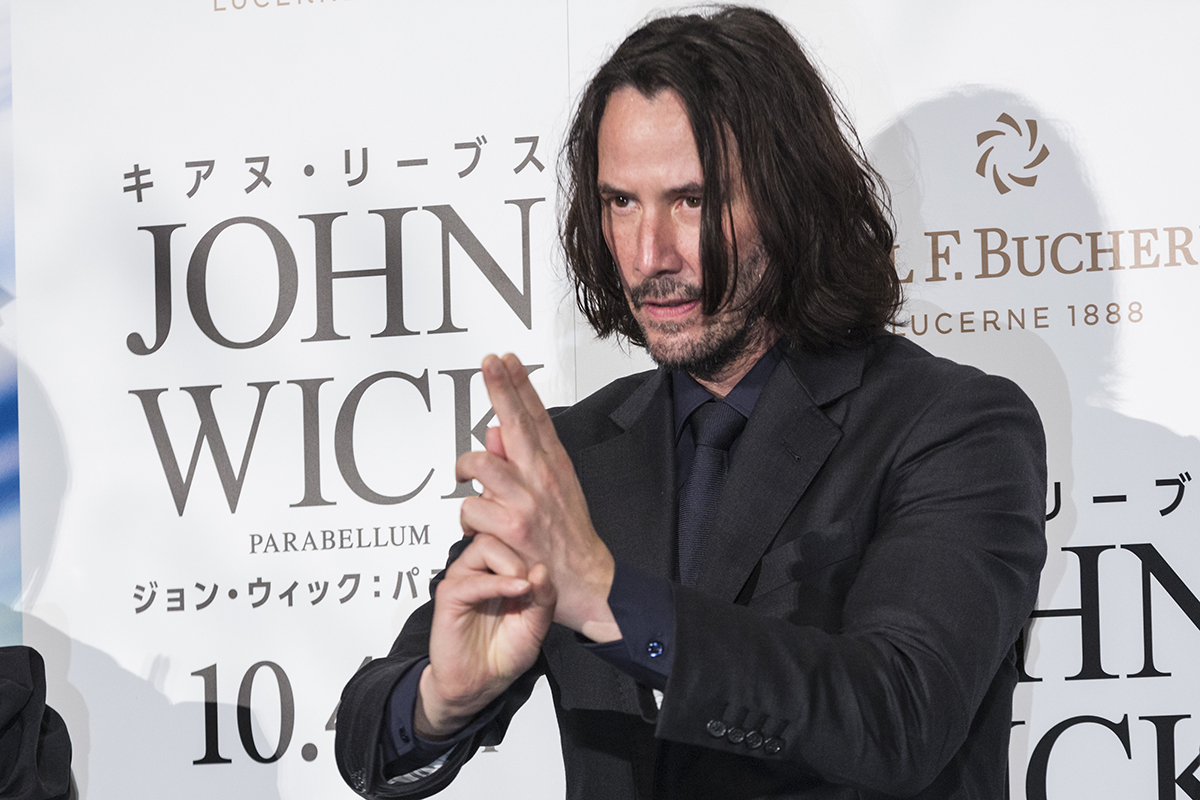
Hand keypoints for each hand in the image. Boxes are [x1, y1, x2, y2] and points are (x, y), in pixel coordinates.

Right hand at [415, 533, 554, 739]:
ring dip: (511, 564)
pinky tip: (518, 591)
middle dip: (522, 550)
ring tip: (525, 589)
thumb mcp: (537, 624)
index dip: (532, 545)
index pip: (512, 535)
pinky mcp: (449, 596)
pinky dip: (497, 583)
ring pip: (484, 546)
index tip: (549, 565)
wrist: (481, 684)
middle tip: (535, 579)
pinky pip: (472, 580)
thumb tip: (542, 568)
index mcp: (499, 570)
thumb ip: (543, 596)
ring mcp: (463, 580)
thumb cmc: (504, 653)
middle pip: (497, 532)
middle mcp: (480, 570)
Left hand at [456, 353, 620, 642]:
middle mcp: (543, 477)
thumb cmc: (567, 539)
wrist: (588, 583)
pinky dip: (468, 518)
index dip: (518, 384)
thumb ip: (523, 462)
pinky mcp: (514, 527)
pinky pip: (472, 508)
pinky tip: (476, 528)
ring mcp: (528, 501)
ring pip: (481, 465)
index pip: (535, 416)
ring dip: (466, 472)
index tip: (505, 359)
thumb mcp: (554, 493)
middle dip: (501, 388)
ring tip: (465, 482)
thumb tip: (494, 431)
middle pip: (516, 422)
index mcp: (554, 466)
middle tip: (488, 362)